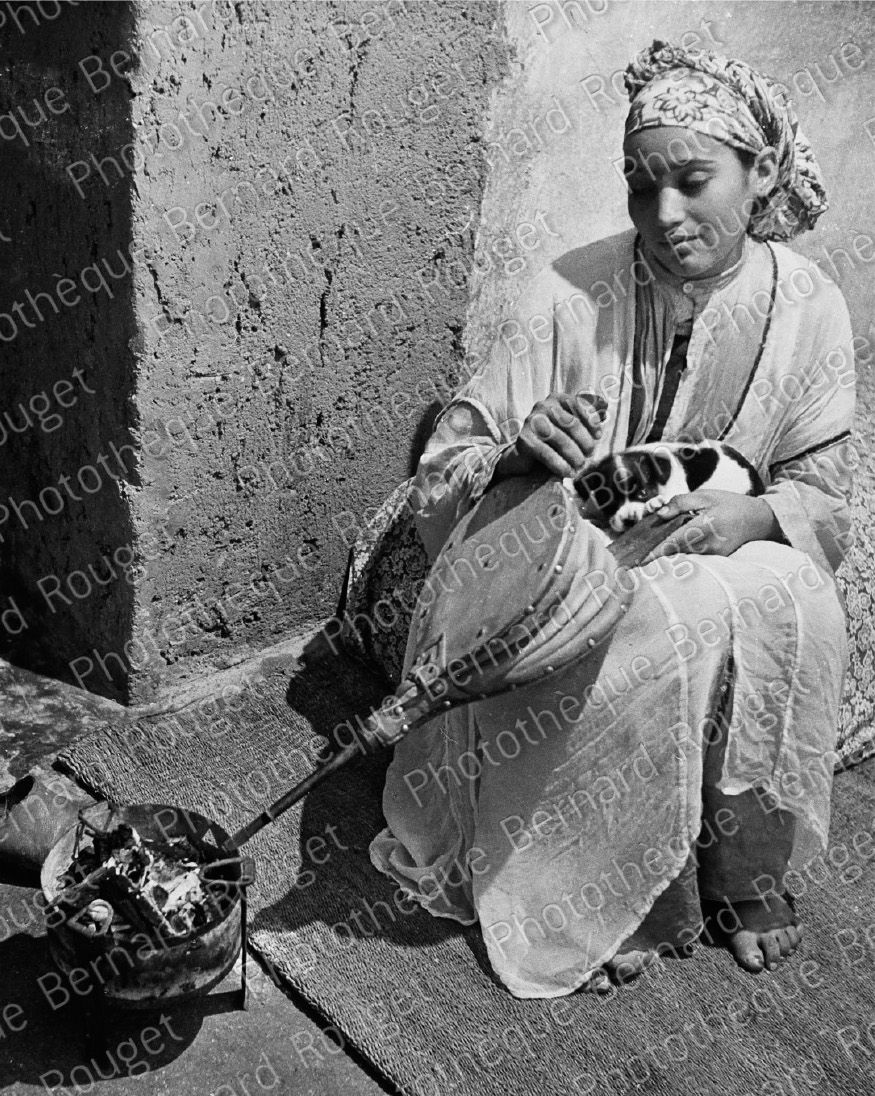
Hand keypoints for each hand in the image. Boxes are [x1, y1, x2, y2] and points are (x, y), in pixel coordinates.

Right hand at [495, 393, 605, 478]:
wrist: (528, 458)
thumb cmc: (556, 440)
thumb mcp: (573, 425)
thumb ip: (588, 414)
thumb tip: (605, 404)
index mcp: (557, 398)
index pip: (580, 405)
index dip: (592, 421)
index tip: (598, 436)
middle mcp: (543, 406)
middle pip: (571, 423)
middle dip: (585, 442)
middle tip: (590, 455)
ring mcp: (532, 422)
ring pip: (560, 439)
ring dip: (574, 456)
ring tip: (580, 466)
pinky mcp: (524, 440)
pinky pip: (546, 454)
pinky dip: (560, 465)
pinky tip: (568, 473)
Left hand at [649, 490, 782, 557]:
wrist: (760, 519)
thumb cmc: (730, 503)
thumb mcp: (705, 496)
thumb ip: (681, 503)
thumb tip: (659, 514)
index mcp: (703, 527)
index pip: (673, 542)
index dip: (654, 553)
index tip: (638, 560)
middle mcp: (708, 544)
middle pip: (675, 552)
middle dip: (657, 553)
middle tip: (638, 555)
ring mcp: (714, 554)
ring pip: (683, 556)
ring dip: (669, 553)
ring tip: (653, 551)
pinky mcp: (717, 559)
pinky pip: (694, 556)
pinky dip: (682, 552)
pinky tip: (676, 546)